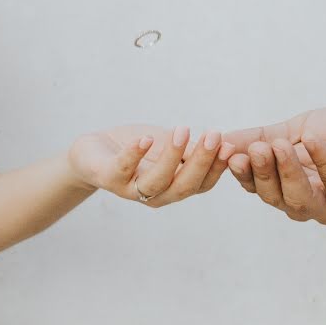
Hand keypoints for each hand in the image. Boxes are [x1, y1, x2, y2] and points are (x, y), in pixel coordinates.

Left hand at [68, 125, 235, 206]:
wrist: (95, 151)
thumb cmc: (138, 148)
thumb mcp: (170, 146)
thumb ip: (192, 149)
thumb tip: (226, 144)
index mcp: (176, 186)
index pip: (203, 183)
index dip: (218, 167)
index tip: (230, 144)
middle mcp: (158, 194)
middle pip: (184, 185)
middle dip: (201, 161)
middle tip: (214, 136)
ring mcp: (132, 189)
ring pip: (157, 181)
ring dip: (172, 156)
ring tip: (183, 130)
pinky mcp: (108, 179)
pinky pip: (122, 169)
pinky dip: (134, 155)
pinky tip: (146, 139)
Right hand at [223, 107, 325, 223]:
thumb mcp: (296, 128)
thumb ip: (262, 136)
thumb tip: (221, 138)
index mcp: (285, 184)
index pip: (255, 183)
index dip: (239, 169)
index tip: (223, 149)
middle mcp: (304, 200)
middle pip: (273, 196)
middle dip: (262, 172)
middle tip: (254, 149)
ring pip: (299, 199)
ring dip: (286, 173)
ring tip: (277, 147)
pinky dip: (323, 162)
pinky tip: (313, 140)